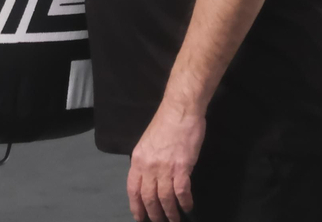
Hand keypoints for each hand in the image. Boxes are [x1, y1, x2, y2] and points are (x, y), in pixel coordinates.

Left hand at [127, 103, 204, 221]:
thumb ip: (146, 162)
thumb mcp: (147, 144)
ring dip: (170, 213)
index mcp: (138, 159)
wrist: (180, 111)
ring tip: (175, 220)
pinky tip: (188, 207)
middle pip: (148, 197)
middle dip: (154, 214)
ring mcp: (165, 167)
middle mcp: (148, 166)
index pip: (133, 189)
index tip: (139, 217)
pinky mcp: (182, 167)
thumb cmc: (165, 124)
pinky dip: (185, 202)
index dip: (136, 206)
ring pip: (164, 198)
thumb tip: (148, 180)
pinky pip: (181, 191)